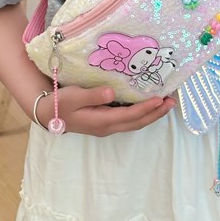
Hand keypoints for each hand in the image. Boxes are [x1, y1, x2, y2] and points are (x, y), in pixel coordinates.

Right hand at [37, 84, 175, 136]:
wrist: (47, 114)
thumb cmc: (61, 103)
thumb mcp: (74, 97)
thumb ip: (93, 95)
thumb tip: (112, 93)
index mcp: (102, 121)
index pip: (130, 116)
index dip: (147, 108)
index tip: (160, 99)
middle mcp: (108, 127)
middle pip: (138, 122)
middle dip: (156, 113)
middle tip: (172, 102)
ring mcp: (107, 126)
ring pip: (135, 123)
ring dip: (151, 114)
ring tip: (166, 103)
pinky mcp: (106, 121)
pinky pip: (129, 120)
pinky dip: (142, 113)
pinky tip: (148, 105)